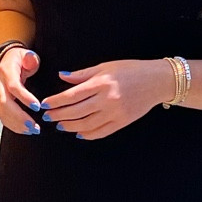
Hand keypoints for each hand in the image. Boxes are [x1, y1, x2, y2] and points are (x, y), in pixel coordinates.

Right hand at [0, 45, 41, 132]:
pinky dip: (12, 125)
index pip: (13, 86)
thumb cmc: (19, 59)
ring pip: (2, 112)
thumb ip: (30, 58)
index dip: (24, 97)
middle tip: (34, 126)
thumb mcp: (27, 54)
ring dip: (17, 124)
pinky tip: (24, 130)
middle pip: (5, 103)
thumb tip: (31, 60)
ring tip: (32, 130)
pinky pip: (2, 116)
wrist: (6, 60)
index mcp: (6, 71)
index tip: (37, 107)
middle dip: (20, 117)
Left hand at [41, 59, 173, 139]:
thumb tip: (62, 76)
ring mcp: (115, 113)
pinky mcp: (122, 122)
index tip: (45, 104)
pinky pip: (101, 132)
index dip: (55, 102)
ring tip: (61, 125)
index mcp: (101, 83)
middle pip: (76, 112)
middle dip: (59, 115)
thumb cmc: (131, 70)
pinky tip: (79, 133)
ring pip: (86, 125)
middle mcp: (107, 99)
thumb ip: (82, 74)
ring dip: (70, 127)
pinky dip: (88, 135)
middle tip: (48, 117)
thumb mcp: (105, 66)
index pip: (72, 95)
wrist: (156, 81)